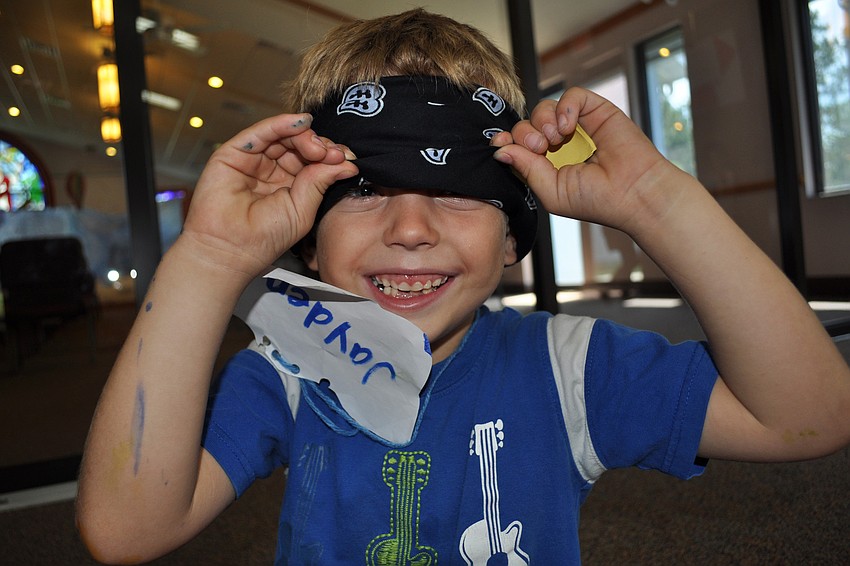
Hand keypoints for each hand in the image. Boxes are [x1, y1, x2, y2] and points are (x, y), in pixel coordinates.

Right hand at [181, 113, 357, 277]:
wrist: (230, 250)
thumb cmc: (265, 238)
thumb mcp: (303, 209)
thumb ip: (321, 182)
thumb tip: (348, 163)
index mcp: (291, 184)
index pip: (313, 161)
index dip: (330, 156)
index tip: (347, 159)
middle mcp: (272, 169)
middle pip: (300, 145)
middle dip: (320, 145)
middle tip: (333, 154)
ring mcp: (254, 160)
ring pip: (283, 136)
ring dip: (305, 136)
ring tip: (318, 147)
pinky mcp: (234, 153)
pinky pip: (261, 132)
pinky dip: (282, 124)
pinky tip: (301, 123)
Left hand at [492, 87, 680, 235]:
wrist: (634, 193)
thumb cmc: (596, 200)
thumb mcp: (550, 190)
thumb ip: (525, 168)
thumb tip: (500, 149)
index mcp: (546, 165)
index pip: (518, 144)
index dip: (506, 139)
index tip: (500, 142)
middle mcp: (559, 144)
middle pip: (527, 124)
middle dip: (525, 133)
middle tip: (539, 148)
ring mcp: (577, 126)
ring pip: (545, 107)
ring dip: (543, 120)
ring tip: (556, 139)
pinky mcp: (596, 111)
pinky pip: (571, 95)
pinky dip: (565, 107)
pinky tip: (569, 126)